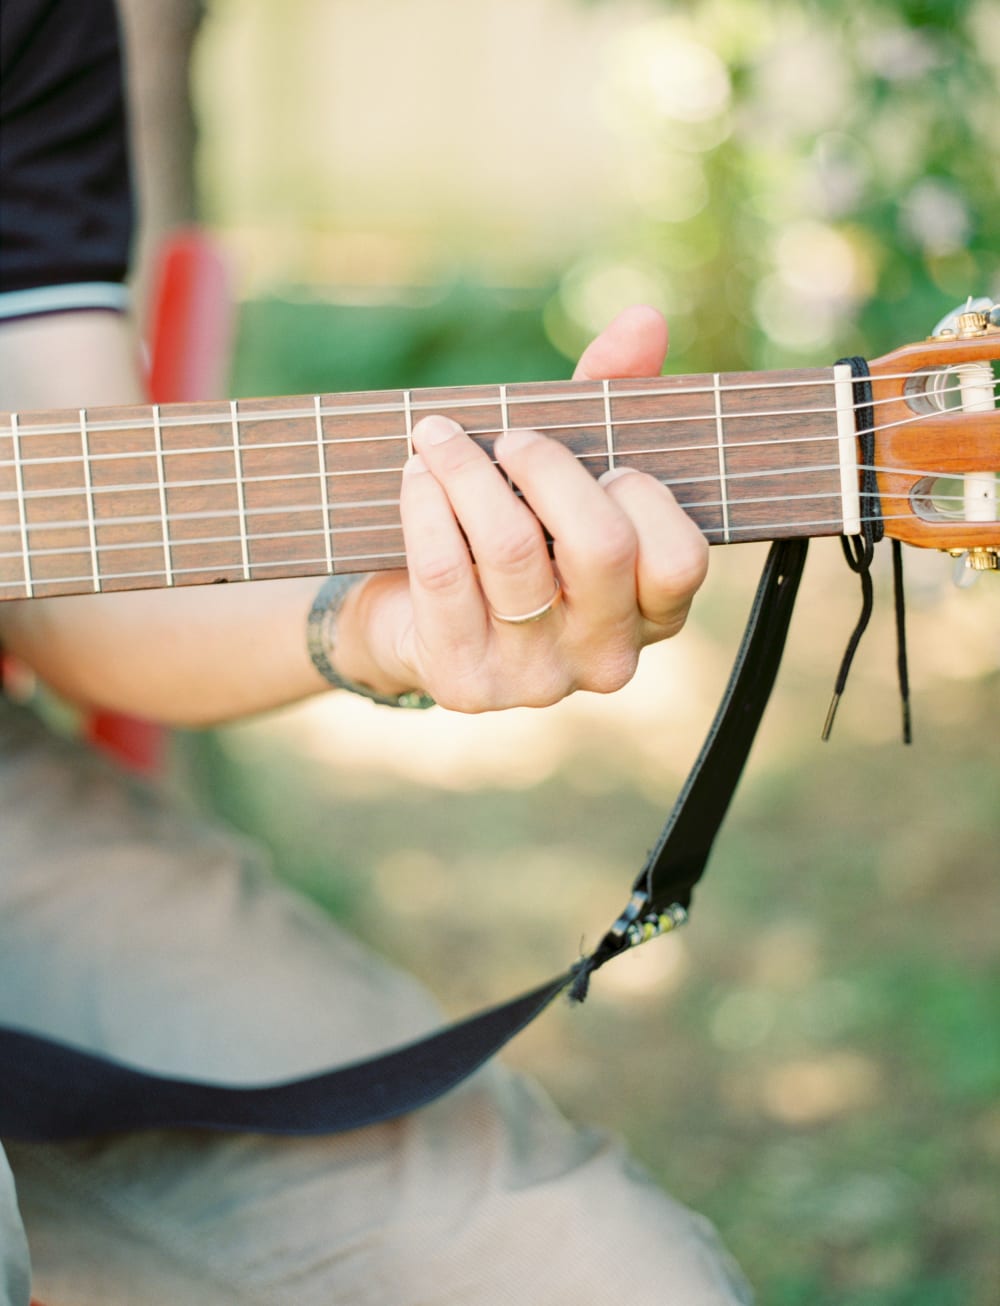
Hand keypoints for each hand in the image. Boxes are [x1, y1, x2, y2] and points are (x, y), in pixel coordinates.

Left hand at [340, 305, 707, 711]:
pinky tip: (416, 475)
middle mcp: (606, 657)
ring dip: (467, 470)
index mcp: (653, 612)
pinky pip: (444, 571)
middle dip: (547, 466)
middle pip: (601, 547)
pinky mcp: (466, 683)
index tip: (602, 462)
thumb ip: (611, 398)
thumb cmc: (514, 534)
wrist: (414, 624)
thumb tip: (644, 321)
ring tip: (438, 437)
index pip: (680, 559)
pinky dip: (425, 504)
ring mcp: (537, 679)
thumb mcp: (566, 472)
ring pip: (511, 549)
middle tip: (510, 438)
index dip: (638, 494)